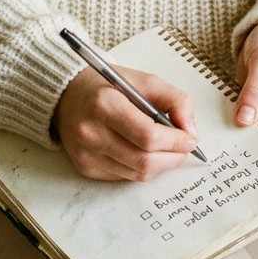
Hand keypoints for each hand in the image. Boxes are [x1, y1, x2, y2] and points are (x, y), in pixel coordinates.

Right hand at [55, 66, 198, 181]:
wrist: (67, 96)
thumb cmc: (109, 87)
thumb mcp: (145, 81)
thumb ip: (176, 100)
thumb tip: (190, 131)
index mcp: (105, 104)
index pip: (148, 136)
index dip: (176, 142)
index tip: (190, 139)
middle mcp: (91, 132)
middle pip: (145, 161)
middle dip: (173, 158)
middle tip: (184, 148)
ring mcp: (86, 154)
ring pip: (138, 174)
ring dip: (161, 165)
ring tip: (167, 150)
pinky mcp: (85, 168)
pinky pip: (125, 177)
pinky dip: (142, 168)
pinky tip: (144, 152)